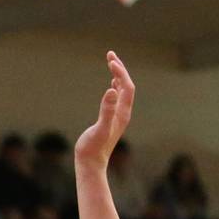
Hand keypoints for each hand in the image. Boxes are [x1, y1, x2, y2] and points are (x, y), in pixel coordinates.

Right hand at [75, 51, 134, 166]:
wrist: (91, 164)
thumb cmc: (93, 148)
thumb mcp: (100, 128)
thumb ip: (107, 110)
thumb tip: (112, 89)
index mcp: (122, 113)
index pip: (126, 86)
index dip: (120, 72)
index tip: (110, 60)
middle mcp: (122, 113)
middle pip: (126, 86)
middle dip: (119, 69)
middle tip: (110, 54)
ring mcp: (117, 117)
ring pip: (122, 91)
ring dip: (117, 76)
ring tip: (111, 63)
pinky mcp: (110, 121)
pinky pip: (117, 99)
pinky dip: (115, 87)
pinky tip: (111, 85)